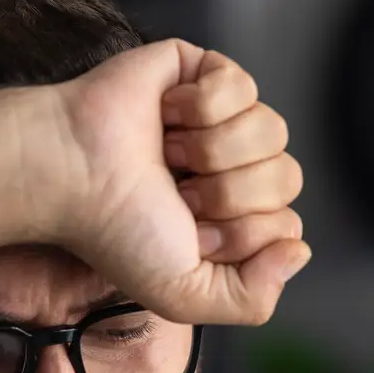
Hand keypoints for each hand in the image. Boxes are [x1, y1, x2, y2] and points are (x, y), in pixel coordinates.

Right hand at [48, 39, 309, 326]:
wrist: (74, 171)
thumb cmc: (116, 231)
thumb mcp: (184, 295)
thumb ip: (252, 300)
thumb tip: (299, 251)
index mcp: (232, 220)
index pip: (286, 224)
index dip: (241, 234)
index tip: (189, 233)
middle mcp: (233, 170)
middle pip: (287, 177)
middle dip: (228, 193)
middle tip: (176, 194)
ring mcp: (223, 120)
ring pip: (273, 129)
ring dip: (213, 150)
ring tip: (168, 154)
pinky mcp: (205, 72)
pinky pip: (244, 86)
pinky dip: (200, 106)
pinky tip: (165, 116)